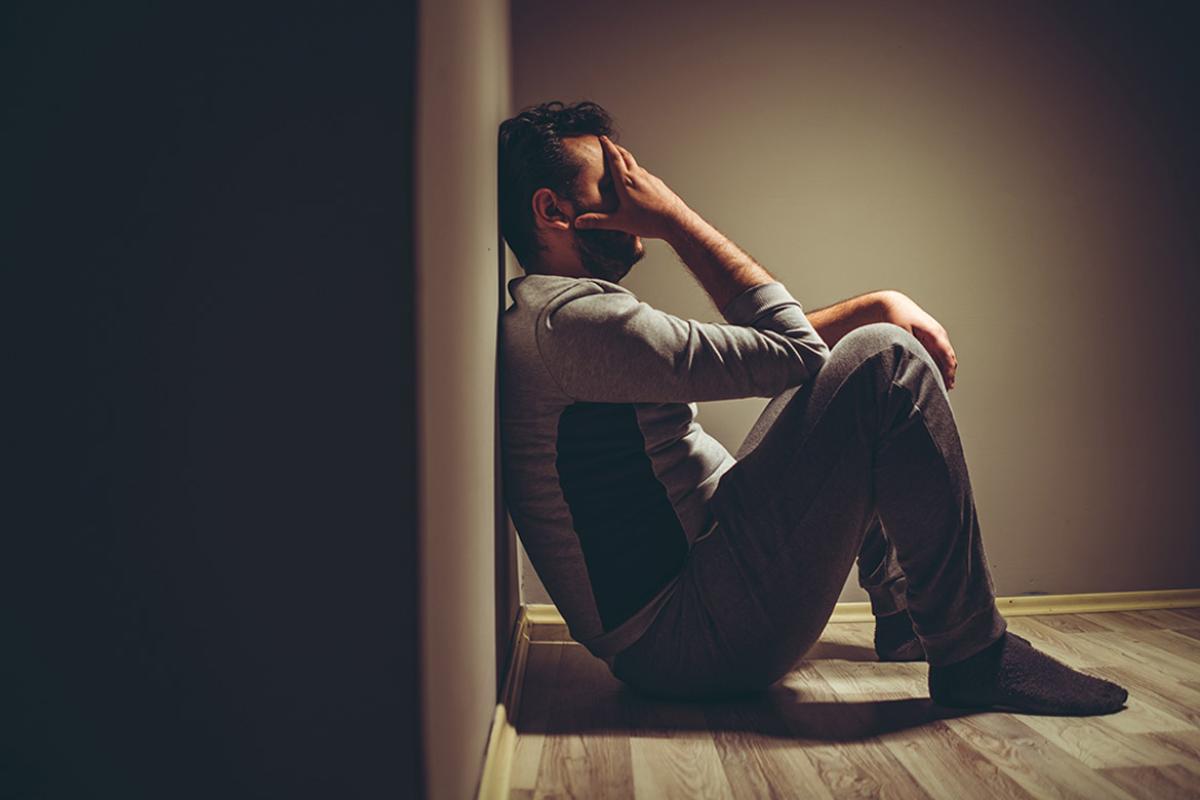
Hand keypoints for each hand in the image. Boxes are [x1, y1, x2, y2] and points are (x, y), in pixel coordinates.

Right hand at [573, 135, 691, 239]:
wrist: (675, 221)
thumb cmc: (648, 221)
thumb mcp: (619, 222)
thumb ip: (598, 221)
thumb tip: (578, 222)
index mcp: (626, 182)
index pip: (614, 158)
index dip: (607, 147)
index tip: (602, 138)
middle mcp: (638, 176)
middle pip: (625, 156)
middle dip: (616, 149)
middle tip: (610, 144)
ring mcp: (649, 179)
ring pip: (635, 165)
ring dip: (627, 160)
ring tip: (620, 162)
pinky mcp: (658, 184)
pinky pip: (644, 174)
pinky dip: (637, 172)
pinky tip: (636, 182)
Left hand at [879, 291, 957, 389]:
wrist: (893, 305)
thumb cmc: (896, 318)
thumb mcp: (901, 334)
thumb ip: (909, 349)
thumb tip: (915, 365)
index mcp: (935, 333)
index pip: (947, 356)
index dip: (949, 372)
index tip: (948, 386)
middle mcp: (939, 335)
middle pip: (949, 359)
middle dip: (948, 376)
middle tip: (944, 393)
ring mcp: (937, 337)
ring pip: (945, 359)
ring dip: (944, 372)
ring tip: (940, 389)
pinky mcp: (931, 340)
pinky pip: (939, 356)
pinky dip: (938, 367)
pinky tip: (933, 378)